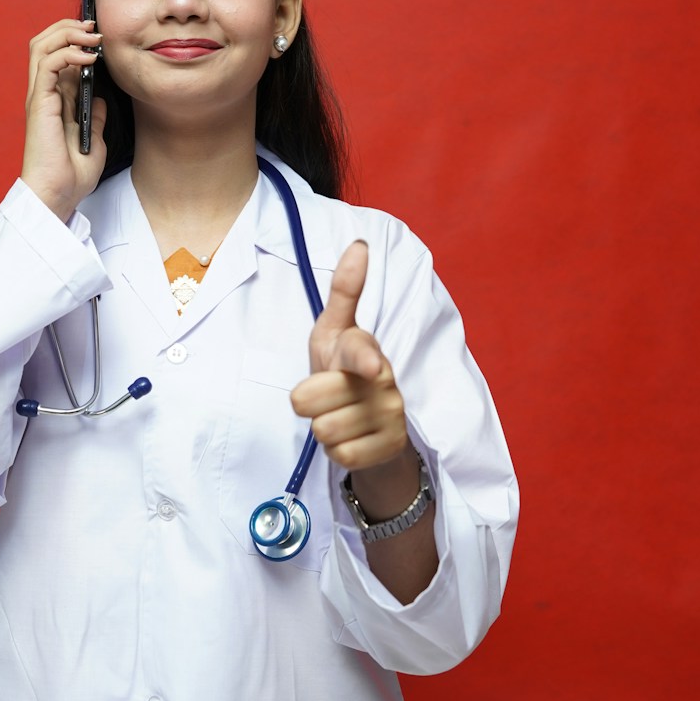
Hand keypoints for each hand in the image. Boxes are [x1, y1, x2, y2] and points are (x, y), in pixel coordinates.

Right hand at [20, 18, 108, 219]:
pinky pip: (47, 64)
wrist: (58, 194)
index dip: (75, 39)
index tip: (100, 36)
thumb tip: (99, 97)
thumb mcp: (94, 140)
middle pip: (45, 42)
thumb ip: (95, 116)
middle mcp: (44, 93)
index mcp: (55, 99)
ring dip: (68, 33)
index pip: (58, 54)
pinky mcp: (39, 102)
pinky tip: (88, 58)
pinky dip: (67, 52)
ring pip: (41, 45)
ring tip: (92, 36)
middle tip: (94, 26)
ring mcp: (39, 96)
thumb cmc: (72, 175)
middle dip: (69, 27)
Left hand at [290, 241, 410, 470]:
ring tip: (340, 415)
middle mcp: (384, 380)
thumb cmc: (342, 370)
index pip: (360, 353)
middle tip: (325, 395)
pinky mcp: (391, 446)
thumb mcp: (334, 331)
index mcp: (365, 349)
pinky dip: (339, 452)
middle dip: (308, 402)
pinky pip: (343, 456)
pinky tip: (351, 437)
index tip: (372, 367)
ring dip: (323, 428)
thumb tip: (359, 244)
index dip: (364, 359)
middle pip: (310, 400)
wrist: (371, 422)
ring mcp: (390, 415)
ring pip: (324, 431)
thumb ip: (344, 291)